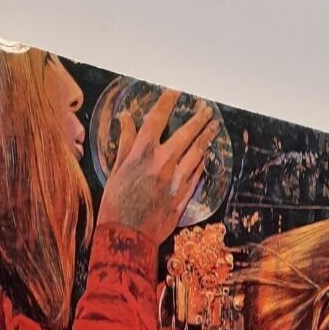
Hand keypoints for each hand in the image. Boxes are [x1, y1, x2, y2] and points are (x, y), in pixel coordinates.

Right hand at [97, 88, 219, 243]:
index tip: (177, 90)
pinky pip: (197, 175)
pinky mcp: (183, 198)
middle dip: (198, 119)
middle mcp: (162, 164)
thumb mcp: (115, 171)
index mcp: (141, 154)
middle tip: (208, 109)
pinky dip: (202, 162)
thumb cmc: (115, 205)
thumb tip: (126, 117)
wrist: (127, 239)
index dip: (168, 101)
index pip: (157, 119)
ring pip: (196, 153)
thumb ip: (125, 143)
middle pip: (185, 134)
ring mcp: (176, 182)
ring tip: (213, 128)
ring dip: (206, 138)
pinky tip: (206, 155)